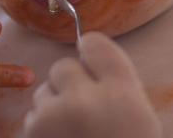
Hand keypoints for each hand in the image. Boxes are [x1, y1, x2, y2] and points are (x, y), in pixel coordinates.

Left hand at [23, 32, 160, 137]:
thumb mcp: (140, 115)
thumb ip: (115, 81)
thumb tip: (84, 50)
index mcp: (122, 92)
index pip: (94, 43)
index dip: (91, 55)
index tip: (94, 67)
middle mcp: (86, 99)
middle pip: (62, 66)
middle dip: (69, 84)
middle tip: (85, 111)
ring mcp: (55, 118)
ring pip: (43, 92)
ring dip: (53, 107)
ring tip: (74, 135)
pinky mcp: (33, 135)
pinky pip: (32, 117)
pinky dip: (42, 130)